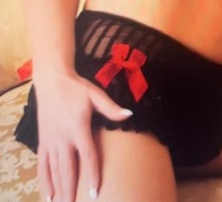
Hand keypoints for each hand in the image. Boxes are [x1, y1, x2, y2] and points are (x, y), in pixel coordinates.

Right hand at [35, 73, 130, 201]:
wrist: (52, 81)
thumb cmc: (77, 88)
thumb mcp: (95, 95)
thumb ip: (111, 108)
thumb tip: (129, 114)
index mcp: (78, 128)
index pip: (87, 156)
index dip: (92, 174)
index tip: (94, 192)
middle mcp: (63, 138)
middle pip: (68, 169)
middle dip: (71, 190)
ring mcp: (50, 141)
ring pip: (54, 170)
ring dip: (58, 189)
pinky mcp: (42, 141)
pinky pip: (42, 165)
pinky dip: (44, 181)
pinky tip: (47, 195)